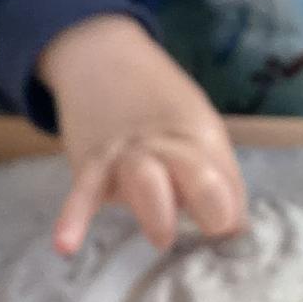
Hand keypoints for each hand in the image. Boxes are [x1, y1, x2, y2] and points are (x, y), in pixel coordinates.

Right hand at [38, 15, 248, 253]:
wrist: (102, 56)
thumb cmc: (159, 104)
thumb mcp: (197, 127)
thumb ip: (216, 175)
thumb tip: (237, 230)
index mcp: (201, 136)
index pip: (227, 181)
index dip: (231, 211)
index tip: (229, 237)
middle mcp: (167, 142)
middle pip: (195, 172)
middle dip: (210, 202)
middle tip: (213, 229)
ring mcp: (127, 152)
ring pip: (145, 180)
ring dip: (157, 211)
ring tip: (162, 238)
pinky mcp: (91, 161)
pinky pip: (83, 191)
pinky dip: (73, 217)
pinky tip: (65, 245)